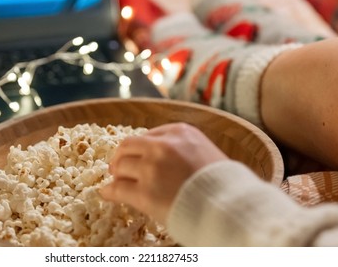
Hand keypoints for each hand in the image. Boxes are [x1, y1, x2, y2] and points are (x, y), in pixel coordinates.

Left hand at [100, 123, 227, 223]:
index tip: (135, 156)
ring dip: (117, 174)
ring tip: (116, 182)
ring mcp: (152, 169)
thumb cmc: (223, 184)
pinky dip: (110, 191)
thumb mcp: (205, 152)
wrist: (229, 205)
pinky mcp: (145, 193)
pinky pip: (117, 189)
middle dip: (121, 157)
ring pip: (121, 166)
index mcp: (180, 132)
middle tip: (118, 168)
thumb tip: (160, 159)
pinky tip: (108, 193)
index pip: (148, 135)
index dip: (139, 148)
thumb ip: (183, 150)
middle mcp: (163, 146)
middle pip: (128, 146)